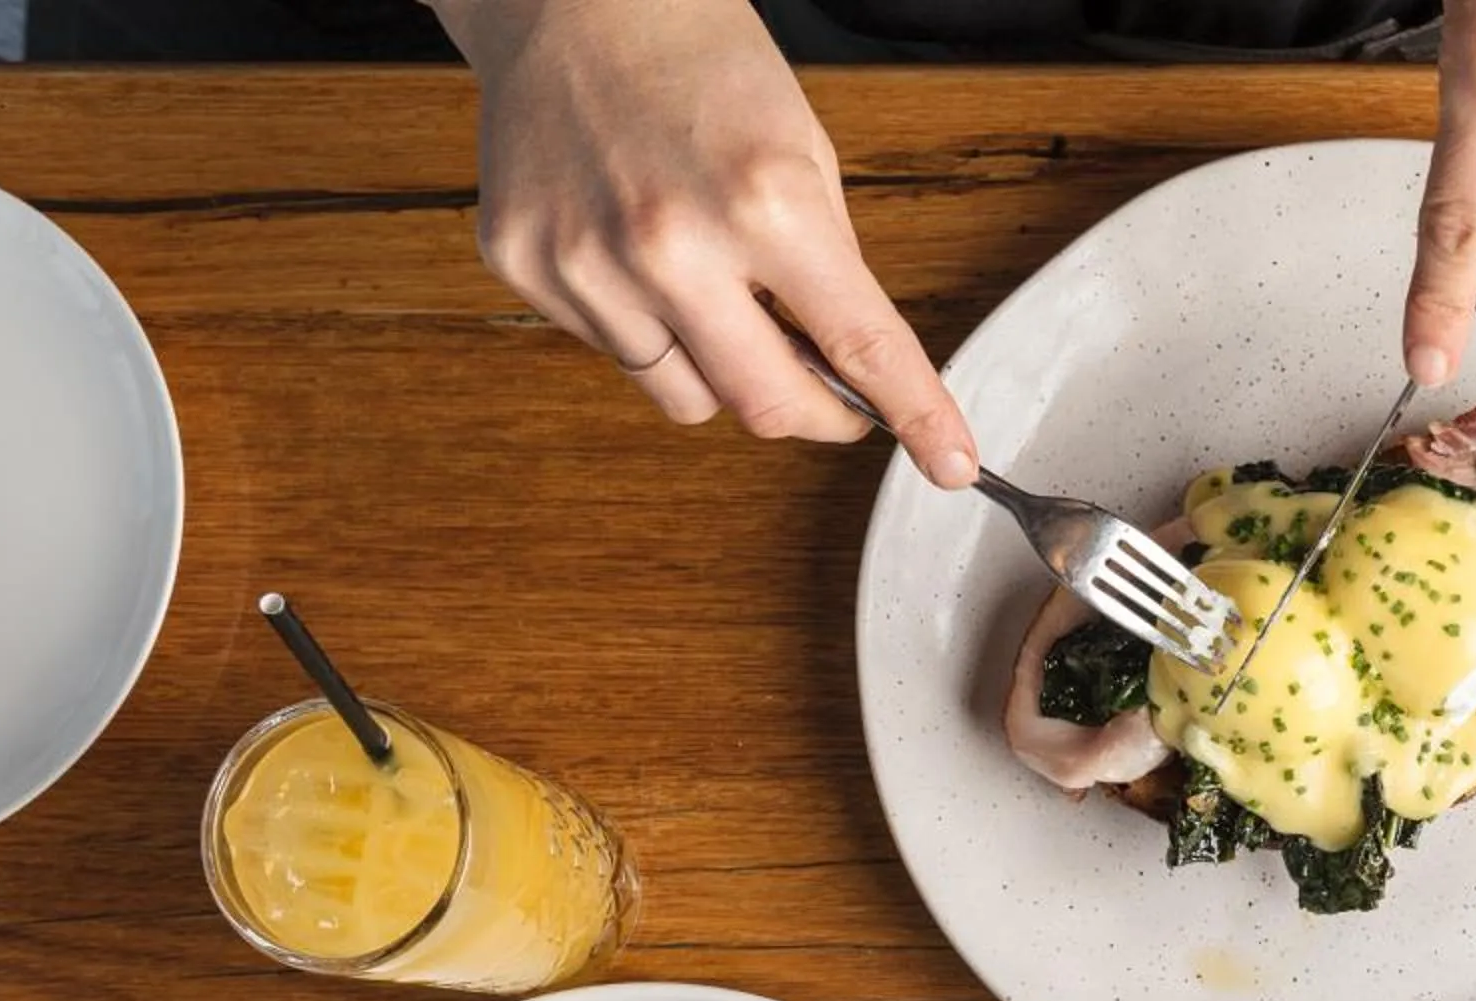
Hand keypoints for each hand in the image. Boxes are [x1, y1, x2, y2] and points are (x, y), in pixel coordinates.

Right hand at [433, 0, 976, 482]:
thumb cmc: (698, 61)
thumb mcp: (804, 151)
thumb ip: (831, 270)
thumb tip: (855, 373)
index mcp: (764, 201)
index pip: (862, 346)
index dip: (915, 417)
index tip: (949, 464)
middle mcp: (671, 243)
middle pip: (766, 407)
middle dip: (817, 416)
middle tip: (836, 399)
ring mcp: (587, 261)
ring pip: (687, 399)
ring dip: (722, 371)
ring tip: (713, 288)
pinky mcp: (525, 266)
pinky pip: (617, 354)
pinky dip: (646, 329)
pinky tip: (636, 253)